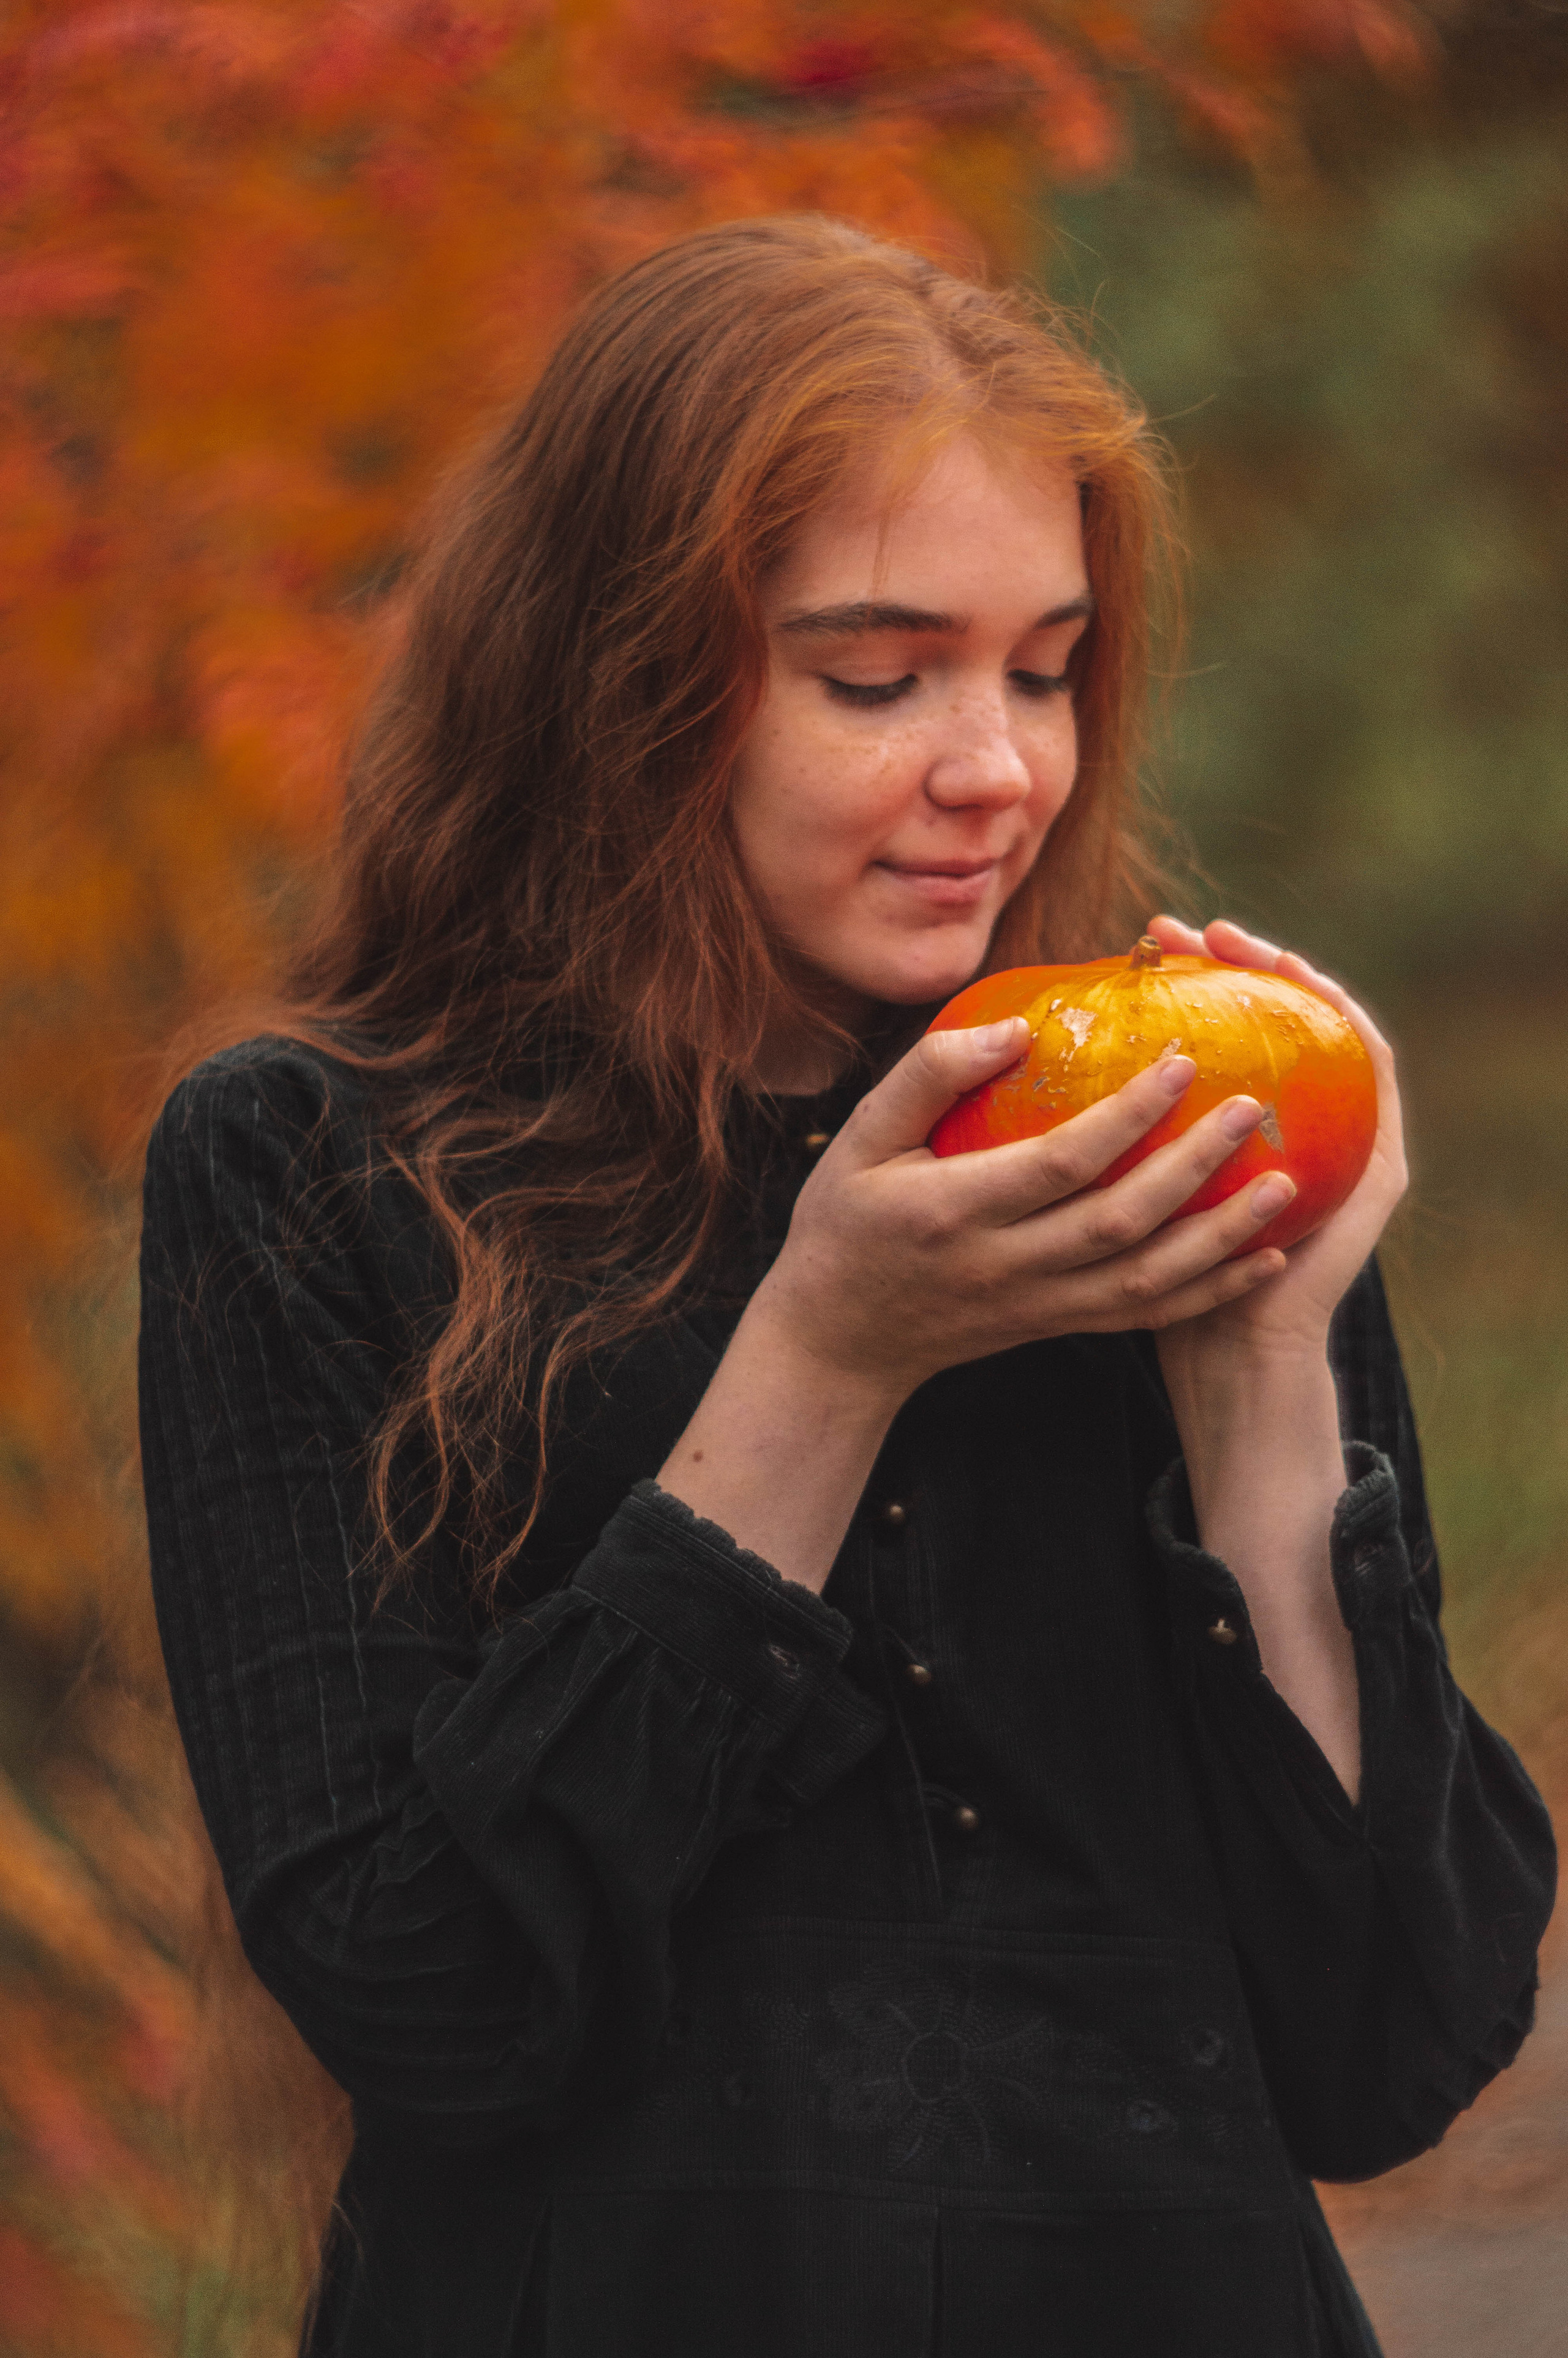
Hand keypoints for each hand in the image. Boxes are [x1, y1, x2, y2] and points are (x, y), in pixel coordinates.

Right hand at [753, 1015, 1296, 1409]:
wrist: (837, 1342)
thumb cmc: (844, 1223)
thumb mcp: (860, 1141)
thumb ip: (928, 1076)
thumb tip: (1017, 1026)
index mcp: (955, 1211)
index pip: (1059, 1163)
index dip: (1125, 1115)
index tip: (1180, 1058)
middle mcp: (1006, 1267)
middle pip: (1120, 1223)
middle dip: (1195, 1167)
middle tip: (1255, 1108)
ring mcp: (1038, 1305)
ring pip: (1148, 1281)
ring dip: (1223, 1237)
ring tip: (1287, 1184)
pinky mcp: (1058, 1327)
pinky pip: (1146, 1316)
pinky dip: (1210, 1291)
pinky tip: (1263, 1258)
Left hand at [1145, 914, 1407, 1361]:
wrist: (1236, 1360)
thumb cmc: (1169, 1290)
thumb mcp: (1126, 1197)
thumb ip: (1109, 1135)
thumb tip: (1040, 1058)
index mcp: (1233, 1136)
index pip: (1227, 1035)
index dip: (1199, 981)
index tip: (1149, 941)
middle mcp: (1294, 1133)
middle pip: (1277, 1020)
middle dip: (1238, 964)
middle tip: (1185, 928)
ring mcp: (1343, 1145)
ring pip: (1330, 1035)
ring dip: (1293, 979)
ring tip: (1239, 943)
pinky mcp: (1377, 1169)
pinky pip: (1374, 1080)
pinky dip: (1348, 1029)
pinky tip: (1312, 994)